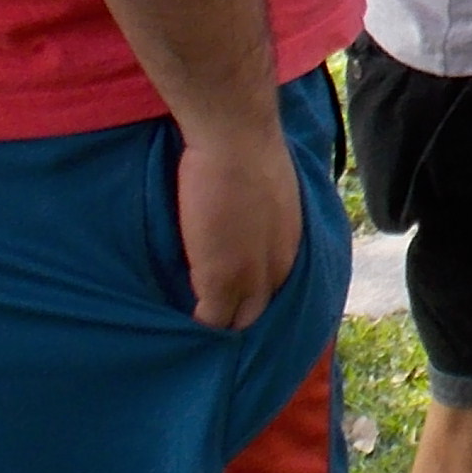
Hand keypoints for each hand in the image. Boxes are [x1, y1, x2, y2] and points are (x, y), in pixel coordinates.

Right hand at [177, 120, 301, 329]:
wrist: (236, 139)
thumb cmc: (247, 152)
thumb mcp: (269, 193)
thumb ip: (263, 217)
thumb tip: (243, 220)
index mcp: (292, 244)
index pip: (278, 289)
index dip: (252, 296)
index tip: (233, 300)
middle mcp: (279, 266)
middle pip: (260, 312)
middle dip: (238, 319)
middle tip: (210, 321)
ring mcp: (251, 276)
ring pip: (236, 322)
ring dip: (217, 326)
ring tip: (193, 333)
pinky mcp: (221, 280)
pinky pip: (210, 320)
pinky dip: (196, 326)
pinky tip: (179, 325)